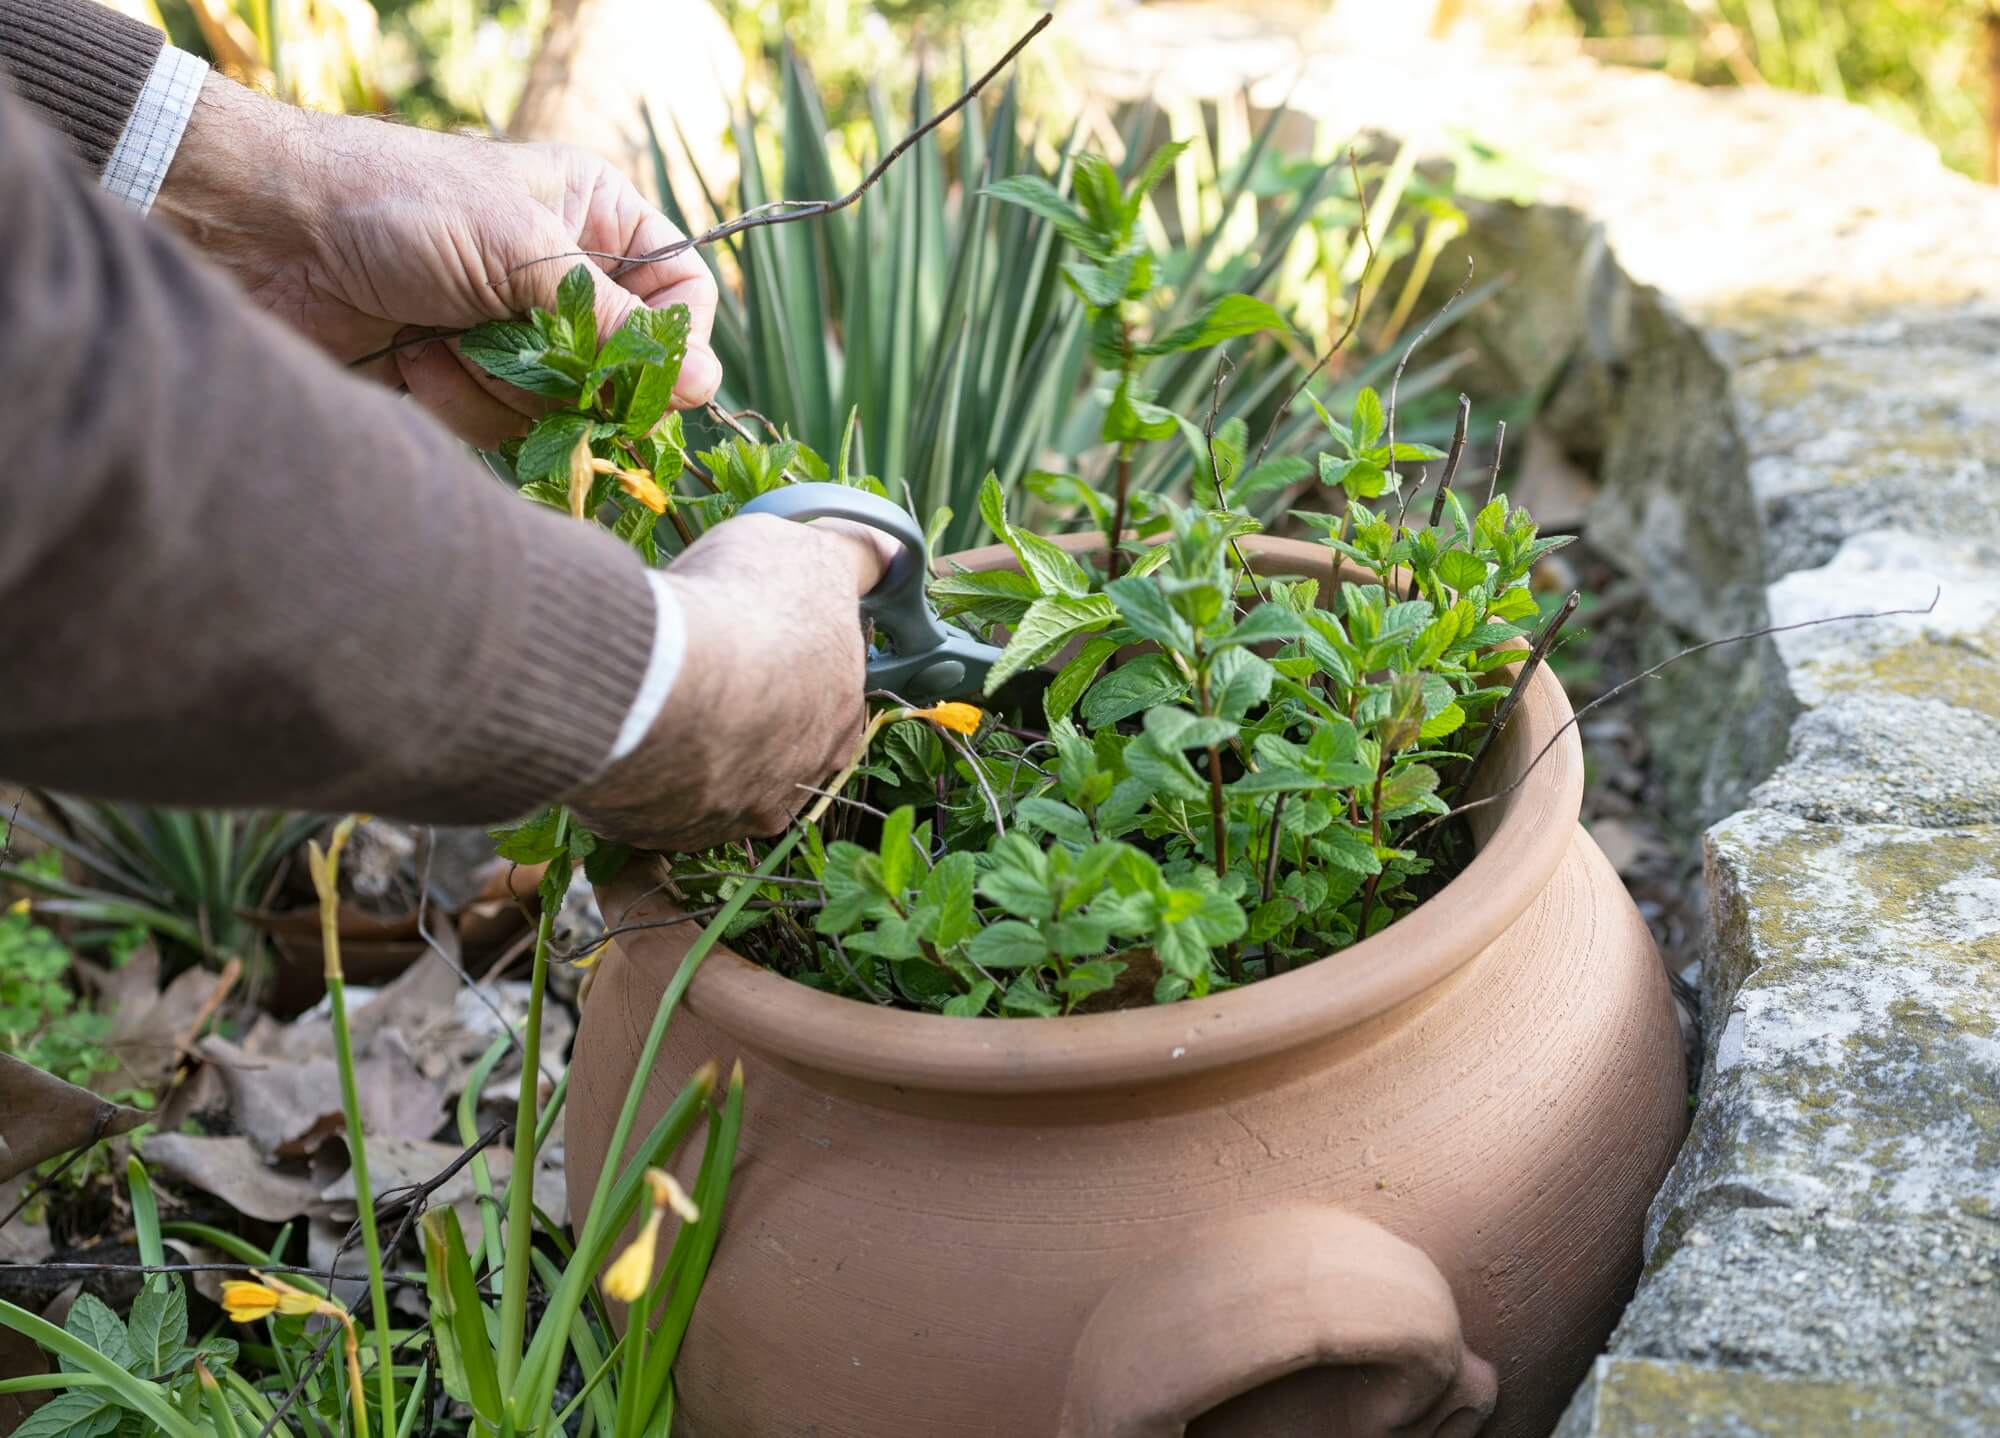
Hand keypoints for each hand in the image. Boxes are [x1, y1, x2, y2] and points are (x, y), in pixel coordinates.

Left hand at [155, 73, 720, 445]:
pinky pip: (504, 427)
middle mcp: (566, 277)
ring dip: (504, 388)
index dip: (675, 344)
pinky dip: (458, 401)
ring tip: (444, 340)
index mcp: (595, 217)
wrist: (271, 237)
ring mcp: (517, 331)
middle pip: (628, 368)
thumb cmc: (399, 207)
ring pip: (567, 408)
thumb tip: (705, 387)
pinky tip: (414, 360)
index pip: (683, 295)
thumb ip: (617, 322)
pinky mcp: (468, 378)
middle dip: (576, 378)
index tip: (648, 377)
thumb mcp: (522, 251)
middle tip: (534, 366)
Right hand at [568, 516, 898, 851]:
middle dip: (739, 712)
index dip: (783, 663)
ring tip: (650, 694)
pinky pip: (650, 802)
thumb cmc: (744, 610)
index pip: (819, 699)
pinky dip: (638, 768)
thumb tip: (889, 554)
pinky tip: (621, 726)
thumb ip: (854, 561)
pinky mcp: (659, 832)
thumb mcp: (813, 556)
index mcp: (838, 726)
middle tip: (697, 666)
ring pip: (706, 780)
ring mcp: (723, 818)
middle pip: (765, 747)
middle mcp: (791, 787)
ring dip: (687, 744)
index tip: (747, 635)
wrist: (658, 678)